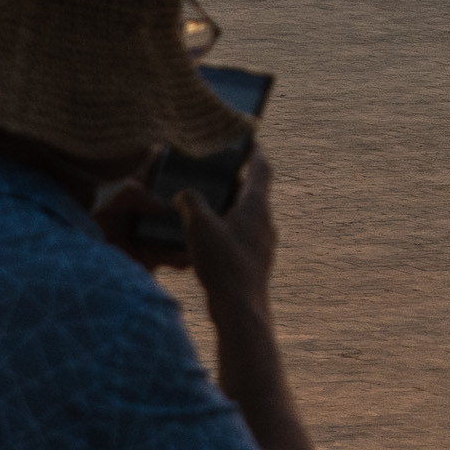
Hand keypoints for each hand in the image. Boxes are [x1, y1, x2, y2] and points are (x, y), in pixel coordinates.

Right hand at [174, 143, 277, 302]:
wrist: (240, 309)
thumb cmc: (223, 263)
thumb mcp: (199, 226)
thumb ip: (190, 202)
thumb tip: (185, 194)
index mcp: (256, 206)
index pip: (261, 169)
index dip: (255, 152)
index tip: (251, 140)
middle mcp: (265, 222)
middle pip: (253, 192)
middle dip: (235, 182)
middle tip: (216, 173)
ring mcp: (263, 244)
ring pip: (247, 217)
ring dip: (230, 208)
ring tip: (207, 206)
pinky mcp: (256, 263)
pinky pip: (242, 237)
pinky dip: (228, 230)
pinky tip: (209, 240)